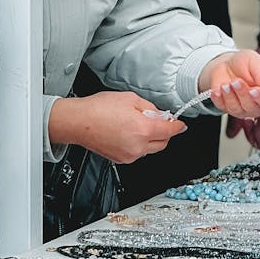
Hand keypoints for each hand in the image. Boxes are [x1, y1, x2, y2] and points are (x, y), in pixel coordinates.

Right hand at [48, 93, 186, 163]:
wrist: (79, 122)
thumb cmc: (99, 108)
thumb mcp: (131, 99)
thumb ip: (150, 108)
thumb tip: (160, 115)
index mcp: (143, 130)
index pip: (169, 131)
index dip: (178, 126)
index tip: (181, 124)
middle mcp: (137, 146)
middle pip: (162, 143)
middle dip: (164, 132)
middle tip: (158, 119)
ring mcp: (128, 155)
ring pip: (150, 149)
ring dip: (151, 138)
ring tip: (137, 123)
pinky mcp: (120, 159)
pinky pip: (137, 152)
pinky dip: (139, 143)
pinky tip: (128, 131)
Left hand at [198, 49, 259, 121]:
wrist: (227, 63)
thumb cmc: (245, 63)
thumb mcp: (255, 61)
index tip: (254, 90)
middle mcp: (255, 104)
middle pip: (251, 107)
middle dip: (243, 94)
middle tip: (237, 81)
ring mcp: (240, 108)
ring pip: (236, 109)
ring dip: (230, 96)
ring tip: (226, 84)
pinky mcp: (226, 107)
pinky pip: (222, 107)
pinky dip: (218, 99)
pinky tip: (217, 91)